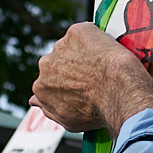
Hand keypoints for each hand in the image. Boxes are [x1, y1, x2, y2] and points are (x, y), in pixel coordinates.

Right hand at [32, 23, 152, 134]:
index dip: (68, 82)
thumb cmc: (98, 110)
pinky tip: (108, 49)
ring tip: (105, 63)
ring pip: (71, 46)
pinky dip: (95, 37)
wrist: (118, 90)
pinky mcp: (77, 32)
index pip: (51, 81)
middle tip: (96, 72)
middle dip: (73, 65)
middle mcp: (45, 65)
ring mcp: (61, 46)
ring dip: (84, 51)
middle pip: (58, 62)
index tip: (84, 84)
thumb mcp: (70, 121)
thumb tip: (34, 101)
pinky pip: (86, 32)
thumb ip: (49, 110)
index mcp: (41, 87)